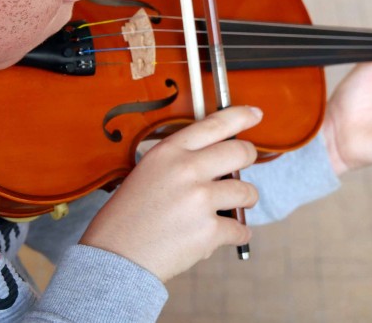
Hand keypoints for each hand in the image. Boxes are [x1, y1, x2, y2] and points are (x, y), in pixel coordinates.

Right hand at [79, 106, 261, 281]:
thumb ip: (180, 161)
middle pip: (240, 152)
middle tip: (243, 166)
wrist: (115, 257)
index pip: (214, 124)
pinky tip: (222, 235)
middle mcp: (187, 170)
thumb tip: (216, 159)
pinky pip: (240, 228)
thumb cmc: (127, 216)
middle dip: (248, 158)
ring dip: (245, 200)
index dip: (240, 116)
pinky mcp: (209, 231)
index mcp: (169, 152)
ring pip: (247, 191)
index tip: (255, 114)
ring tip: (231, 207)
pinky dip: (237, 234)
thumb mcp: (147, 172)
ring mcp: (200, 200)